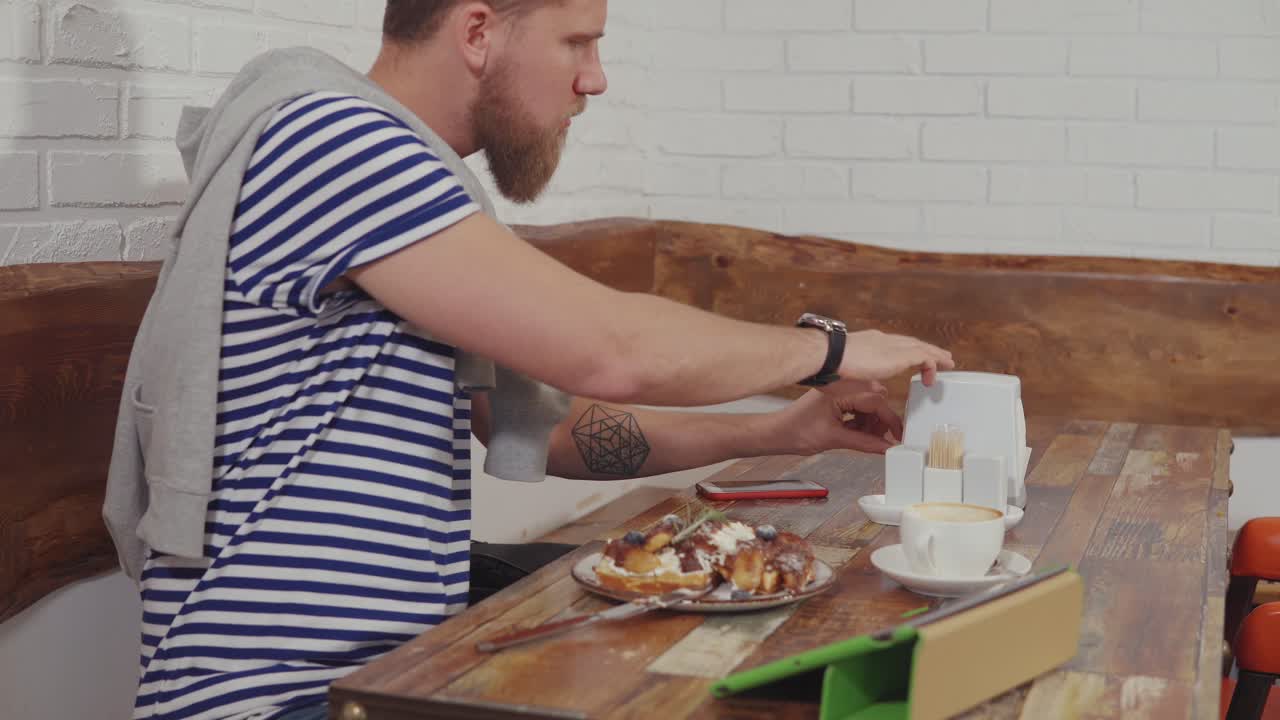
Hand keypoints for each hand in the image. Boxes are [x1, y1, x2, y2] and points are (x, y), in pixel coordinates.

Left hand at [769, 386, 903, 455]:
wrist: (776, 433)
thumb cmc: (796, 431)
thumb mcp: (835, 440)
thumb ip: (864, 443)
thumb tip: (886, 447)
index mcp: (841, 390)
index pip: (876, 401)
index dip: (889, 420)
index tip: (897, 434)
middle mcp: (842, 386)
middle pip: (875, 399)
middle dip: (880, 420)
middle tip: (880, 438)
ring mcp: (839, 392)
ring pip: (868, 404)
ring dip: (871, 422)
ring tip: (865, 438)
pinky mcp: (836, 399)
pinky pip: (857, 407)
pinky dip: (861, 420)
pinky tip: (857, 433)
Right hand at [835, 329, 953, 386]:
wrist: (828, 356)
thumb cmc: (830, 369)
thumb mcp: (850, 378)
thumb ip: (865, 381)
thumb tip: (875, 388)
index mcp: (869, 344)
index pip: (893, 346)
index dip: (906, 351)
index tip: (912, 357)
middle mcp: (882, 341)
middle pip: (910, 343)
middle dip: (924, 350)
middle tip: (938, 356)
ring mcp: (892, 346)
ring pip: (921, 348)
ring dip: (935, 355)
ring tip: (947, 362)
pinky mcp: (900, 355)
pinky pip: (925, 357)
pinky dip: (933, 363)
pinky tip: (938, 370)